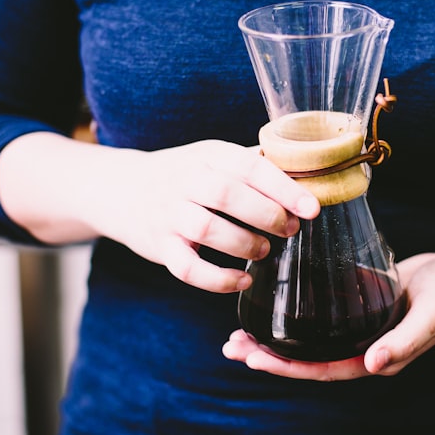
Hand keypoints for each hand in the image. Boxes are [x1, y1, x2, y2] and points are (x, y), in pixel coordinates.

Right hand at [94, 140, 319, 292]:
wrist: (123, 189)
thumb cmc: (184, 175)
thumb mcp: (214, 157)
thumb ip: (253, 164)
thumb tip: (306, 173)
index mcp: (208, 154)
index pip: (249, 166)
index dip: (284, 189)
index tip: (311, 208)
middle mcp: (184, 180)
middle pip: (227, 195)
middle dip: (266, 215)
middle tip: (288, 229)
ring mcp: (168, 214)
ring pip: (206, 230)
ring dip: (244, 243)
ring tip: (264, 249)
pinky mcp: (159, 246)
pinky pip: (187, 268)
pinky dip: (218, 280)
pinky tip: (242, 280)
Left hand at [222, 251, 434, 379]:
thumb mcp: (432, 313)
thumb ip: (406, 340)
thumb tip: (373, 365)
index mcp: (378, 360)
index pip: (324, 370)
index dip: (288, 367)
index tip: (254, 357)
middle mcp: (364, 351)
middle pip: (308, 360)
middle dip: (269, 356)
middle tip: (231, 346)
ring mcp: (358, 332)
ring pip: (308, 342)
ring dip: (275, 339)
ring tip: (238, 333)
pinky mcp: (356, 310)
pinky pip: (319, 320)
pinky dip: (293, 317)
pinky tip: (270, 305)